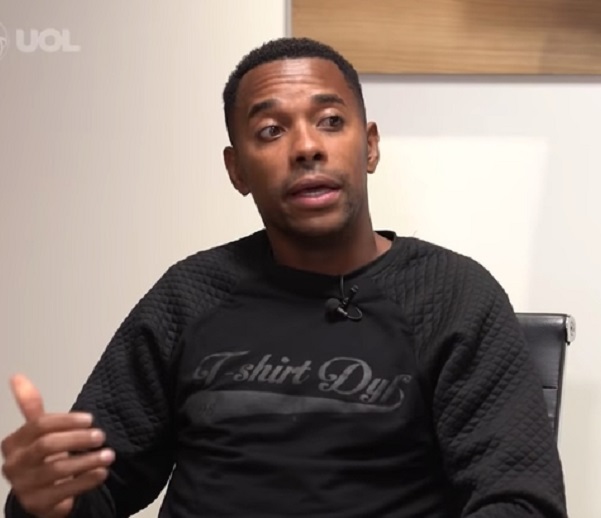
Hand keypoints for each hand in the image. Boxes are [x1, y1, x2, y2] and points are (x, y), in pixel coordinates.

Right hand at [1, 374, 114, 516]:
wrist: (40, 495)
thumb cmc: (42, 457)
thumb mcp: (37, 431)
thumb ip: (30, 406)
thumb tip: (17, 375)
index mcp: (14, 443)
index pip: (39, 425)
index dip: (66, 421)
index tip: (91, 419)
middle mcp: (14, 465)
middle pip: (47, 445)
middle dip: (77, 439)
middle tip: (102, 436)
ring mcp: (24, 486)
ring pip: (57, 469)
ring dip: (87, 461)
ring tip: (109, 455)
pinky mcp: (37, 504)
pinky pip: (64, 491)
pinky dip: (86, 481)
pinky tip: (102, 472)